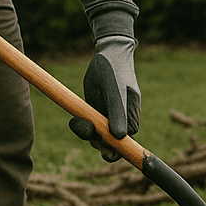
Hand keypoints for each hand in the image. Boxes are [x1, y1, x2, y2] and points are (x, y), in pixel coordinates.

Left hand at [71, 36, 140, 162]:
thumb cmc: (115, 70)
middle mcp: (120, 120)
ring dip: (86, 134)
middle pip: (111, 145)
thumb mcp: (116, 91)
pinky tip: (74, 119)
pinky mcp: (95, 112)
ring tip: (76, 122)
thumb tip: (120, 137)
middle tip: (88, 134)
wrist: (107, 54)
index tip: (106, 151)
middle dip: (99, 144)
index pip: (127, 144)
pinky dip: (80, 126)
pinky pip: (88, 127)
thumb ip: (118, 113)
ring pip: (97, 137)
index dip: (117, 150)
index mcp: (131, 118)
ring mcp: (107, 117)